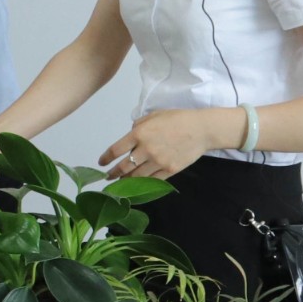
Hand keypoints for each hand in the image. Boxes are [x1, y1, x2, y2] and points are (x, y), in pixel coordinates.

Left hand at [99, 107, 235, 181]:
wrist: (201, 129)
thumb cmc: (177, 119)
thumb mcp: (154, 115)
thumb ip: (139, 125)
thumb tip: (131, 134)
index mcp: (139, 133)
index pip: (116, 149)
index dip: (106, 158)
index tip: (101, 163)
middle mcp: (146, 149)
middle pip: (124, 166)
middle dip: (113, 173)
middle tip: (107, 177)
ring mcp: (158, 162)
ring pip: (136, 177)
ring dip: (126, 181)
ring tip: (120, 183)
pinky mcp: (169, 170)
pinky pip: (152, 180)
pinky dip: (143, 184)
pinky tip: (137, 186)